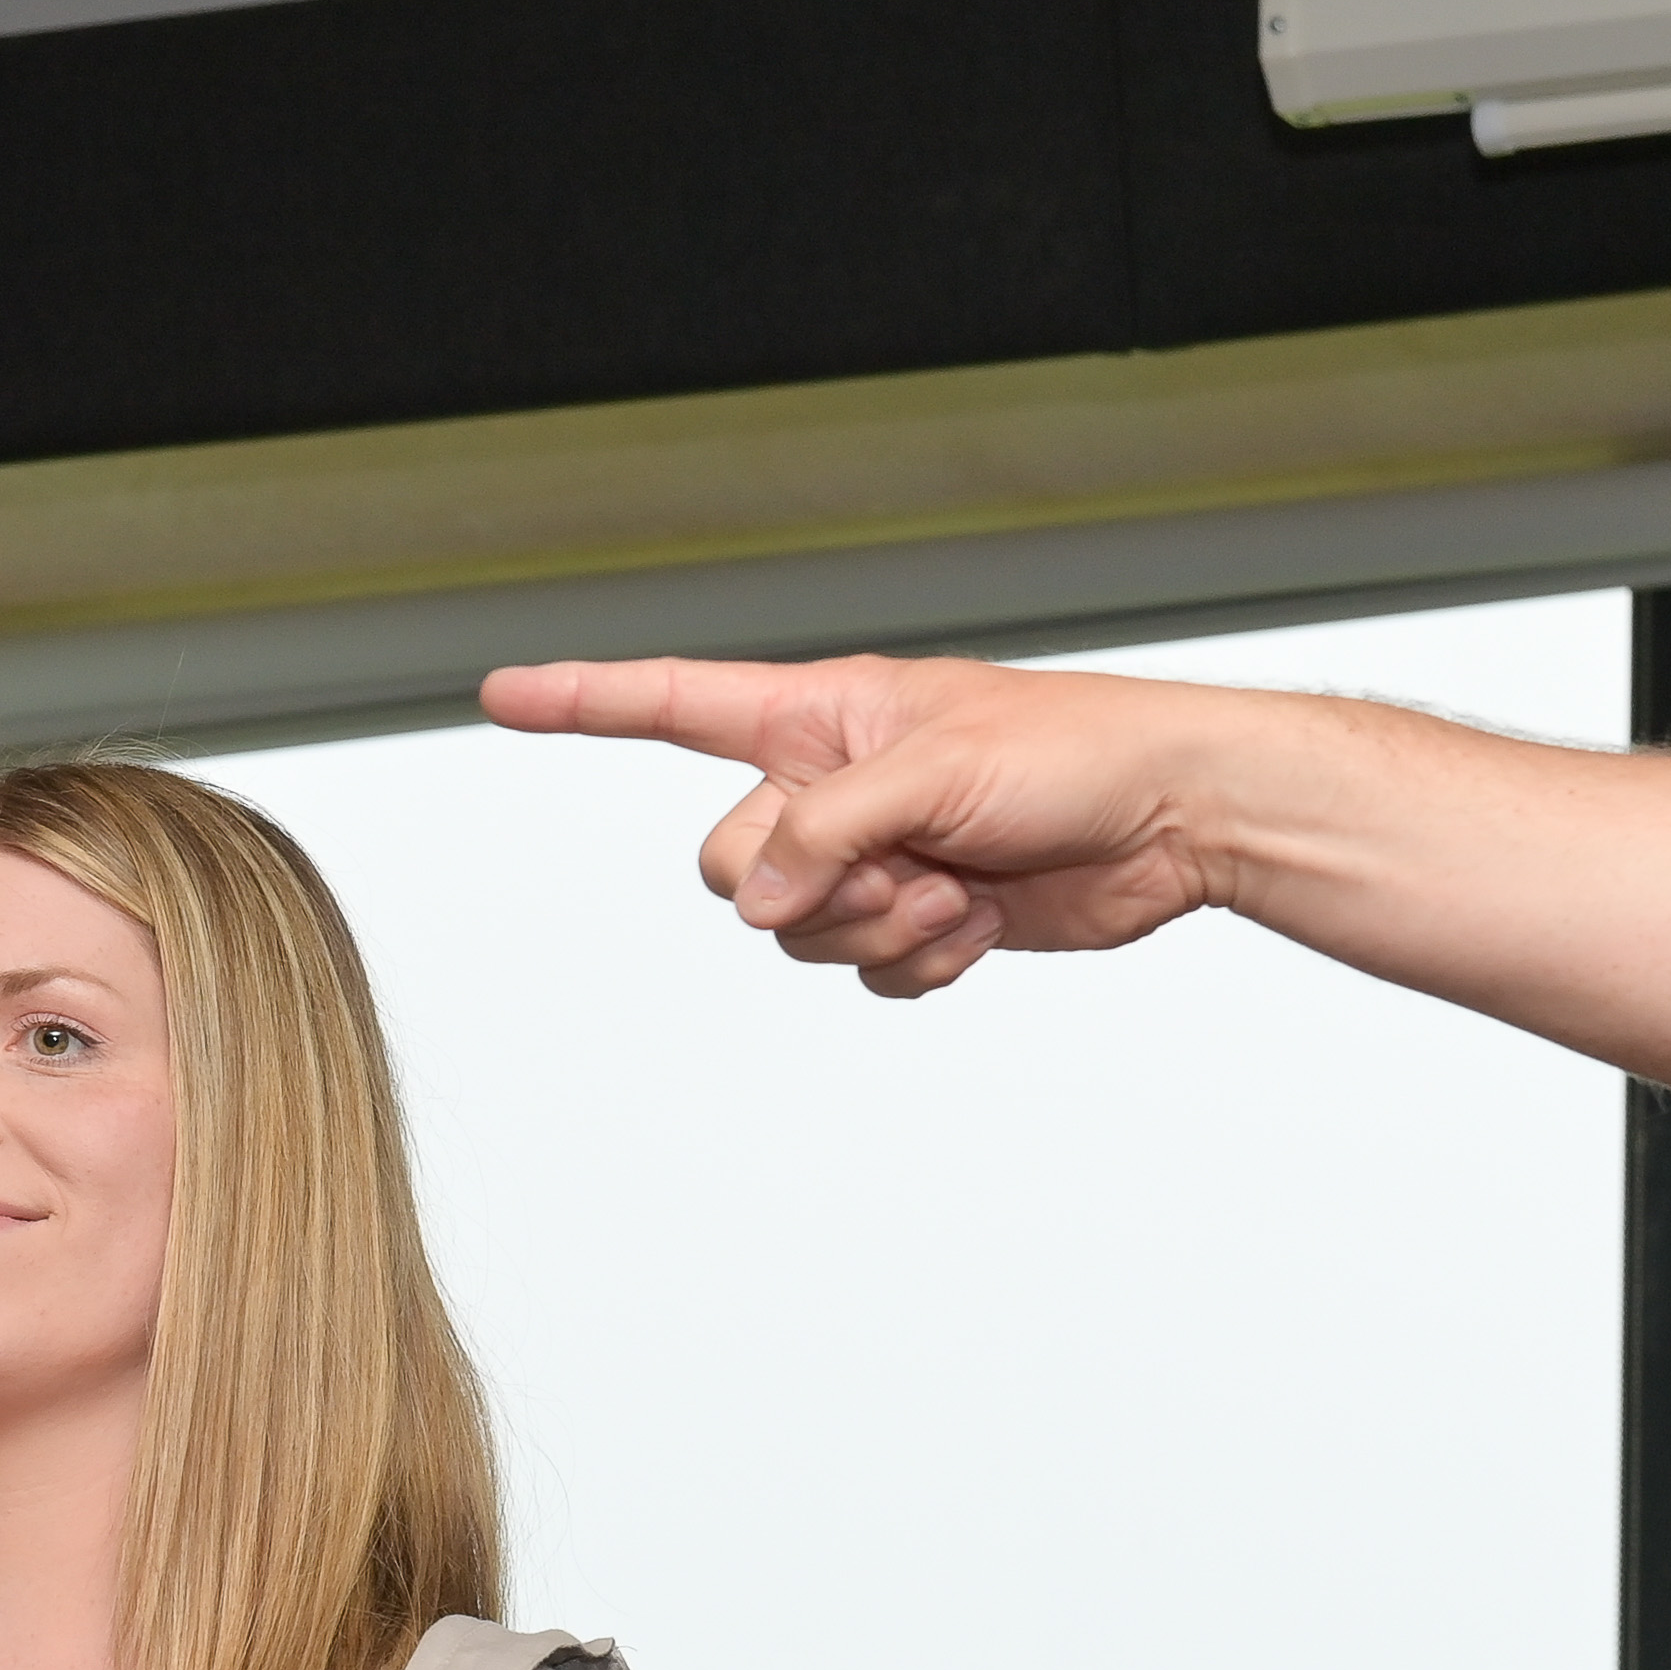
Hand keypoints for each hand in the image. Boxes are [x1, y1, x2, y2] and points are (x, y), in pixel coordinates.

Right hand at [481, 652, 1236, 994]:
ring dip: (878, 929)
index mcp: (821, 716)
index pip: (674, 703)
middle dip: (809, 885)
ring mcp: (871, 859)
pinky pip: (862, 975)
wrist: (1168, 818)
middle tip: (900, 865)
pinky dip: (918, 966)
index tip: (503, 694)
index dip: (585, 701)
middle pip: (730, 865)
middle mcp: (832, 787)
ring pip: (797, 933)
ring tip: (958, 890)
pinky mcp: (917, 921)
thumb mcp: (934, 771)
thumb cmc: (1073, 752)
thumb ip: (827, 831)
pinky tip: (977, 923)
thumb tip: (760, 902)